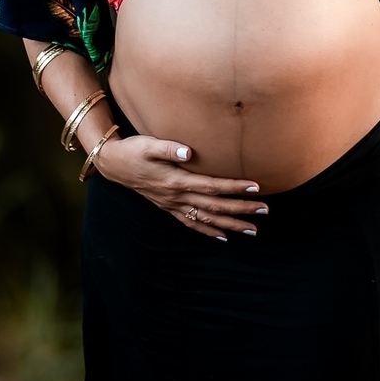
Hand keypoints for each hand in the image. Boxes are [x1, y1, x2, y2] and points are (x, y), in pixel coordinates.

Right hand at [96, 134, 268, 240]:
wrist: (114, 164)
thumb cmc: (134, 150)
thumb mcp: (149, 144)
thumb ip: (169, 148)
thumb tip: (189, 152)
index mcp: (176, 180)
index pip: (212, 186)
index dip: (234, 187)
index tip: (256, 188)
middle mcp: (177, 196)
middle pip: (215, 206)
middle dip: (241, 209)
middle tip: (265, 211)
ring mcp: (173, 204)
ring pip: (206, 218)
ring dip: (230, 224)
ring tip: (253, 230)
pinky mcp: (169, 207)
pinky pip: (191, 223)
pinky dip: (208, 230)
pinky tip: (223, 236)